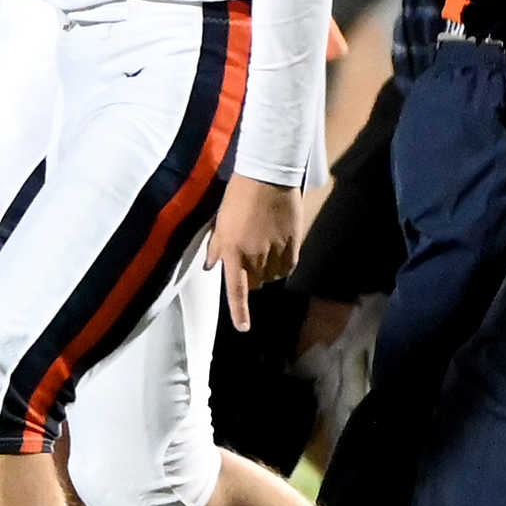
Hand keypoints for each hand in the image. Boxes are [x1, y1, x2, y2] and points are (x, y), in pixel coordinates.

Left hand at [209, 176, 299, 328]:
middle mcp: (255, 257)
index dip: (240, 311)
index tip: (243, 328)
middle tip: (247, 257)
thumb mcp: (220, 222)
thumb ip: (216, 247)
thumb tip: (211, 267)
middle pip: (256, 283)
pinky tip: (279, 249)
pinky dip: (283, 263)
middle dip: (251, 277)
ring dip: (268, 270)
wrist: (267, 177)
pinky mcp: (294, 243)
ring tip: (263, 247)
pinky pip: (289, 265)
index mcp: (233, 252)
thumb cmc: (237, 197)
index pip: (237, 290)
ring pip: (273, 276)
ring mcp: (276, 251)